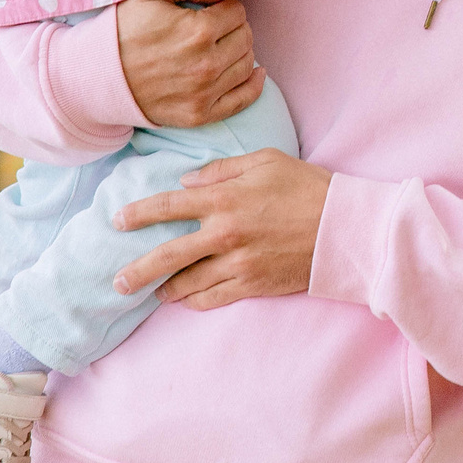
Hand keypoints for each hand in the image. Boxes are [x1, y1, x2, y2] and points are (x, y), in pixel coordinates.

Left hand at [111, 147, 329, 307]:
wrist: (344, 227)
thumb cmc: (308, 187)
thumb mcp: (266, 161)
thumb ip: (222, 170)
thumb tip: (187, 182)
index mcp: (224, 200)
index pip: (167, 206)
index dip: (138, 214)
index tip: (118, 222)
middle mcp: (224, 234)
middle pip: (166, 256)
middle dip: (136, 270)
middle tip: (117, 281)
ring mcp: (237, 263)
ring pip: (187, 283)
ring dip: (164, 289)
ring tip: (152, 293)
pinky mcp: (253, 285)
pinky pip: (213, 298)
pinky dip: (195, 301)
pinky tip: (185, 300)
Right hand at [114, 0, 263, 127]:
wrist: (96, 78)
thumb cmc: (122, 32)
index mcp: (198, 31)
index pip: (237, 12)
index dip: (227, 7)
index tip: (214, 9)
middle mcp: (207, 64)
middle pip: (245, 37)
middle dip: (235, 27)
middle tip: (218, 27)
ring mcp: (205, 93)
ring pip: (247, 64)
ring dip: (240, 51)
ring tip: (223, 46)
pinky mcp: (200, 114)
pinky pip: (243, 100)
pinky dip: (254, 84)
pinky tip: (256, 72)